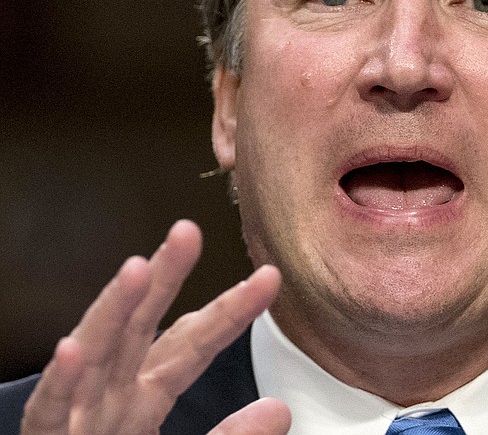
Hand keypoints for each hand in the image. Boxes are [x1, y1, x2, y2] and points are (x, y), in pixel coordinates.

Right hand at [20, 220, 290, 434]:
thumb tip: (279, 409)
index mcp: (148, 396)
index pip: (194, 343)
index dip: (230, 310)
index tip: (268, 278)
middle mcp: (115, 394)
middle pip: (142, 326)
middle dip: (165, 277)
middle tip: (189, 231)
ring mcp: (80, 413)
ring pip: (96, 354)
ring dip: (115, 310)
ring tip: (136, 269)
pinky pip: (52, 408)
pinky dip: (61, 380)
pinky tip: (72, 348)